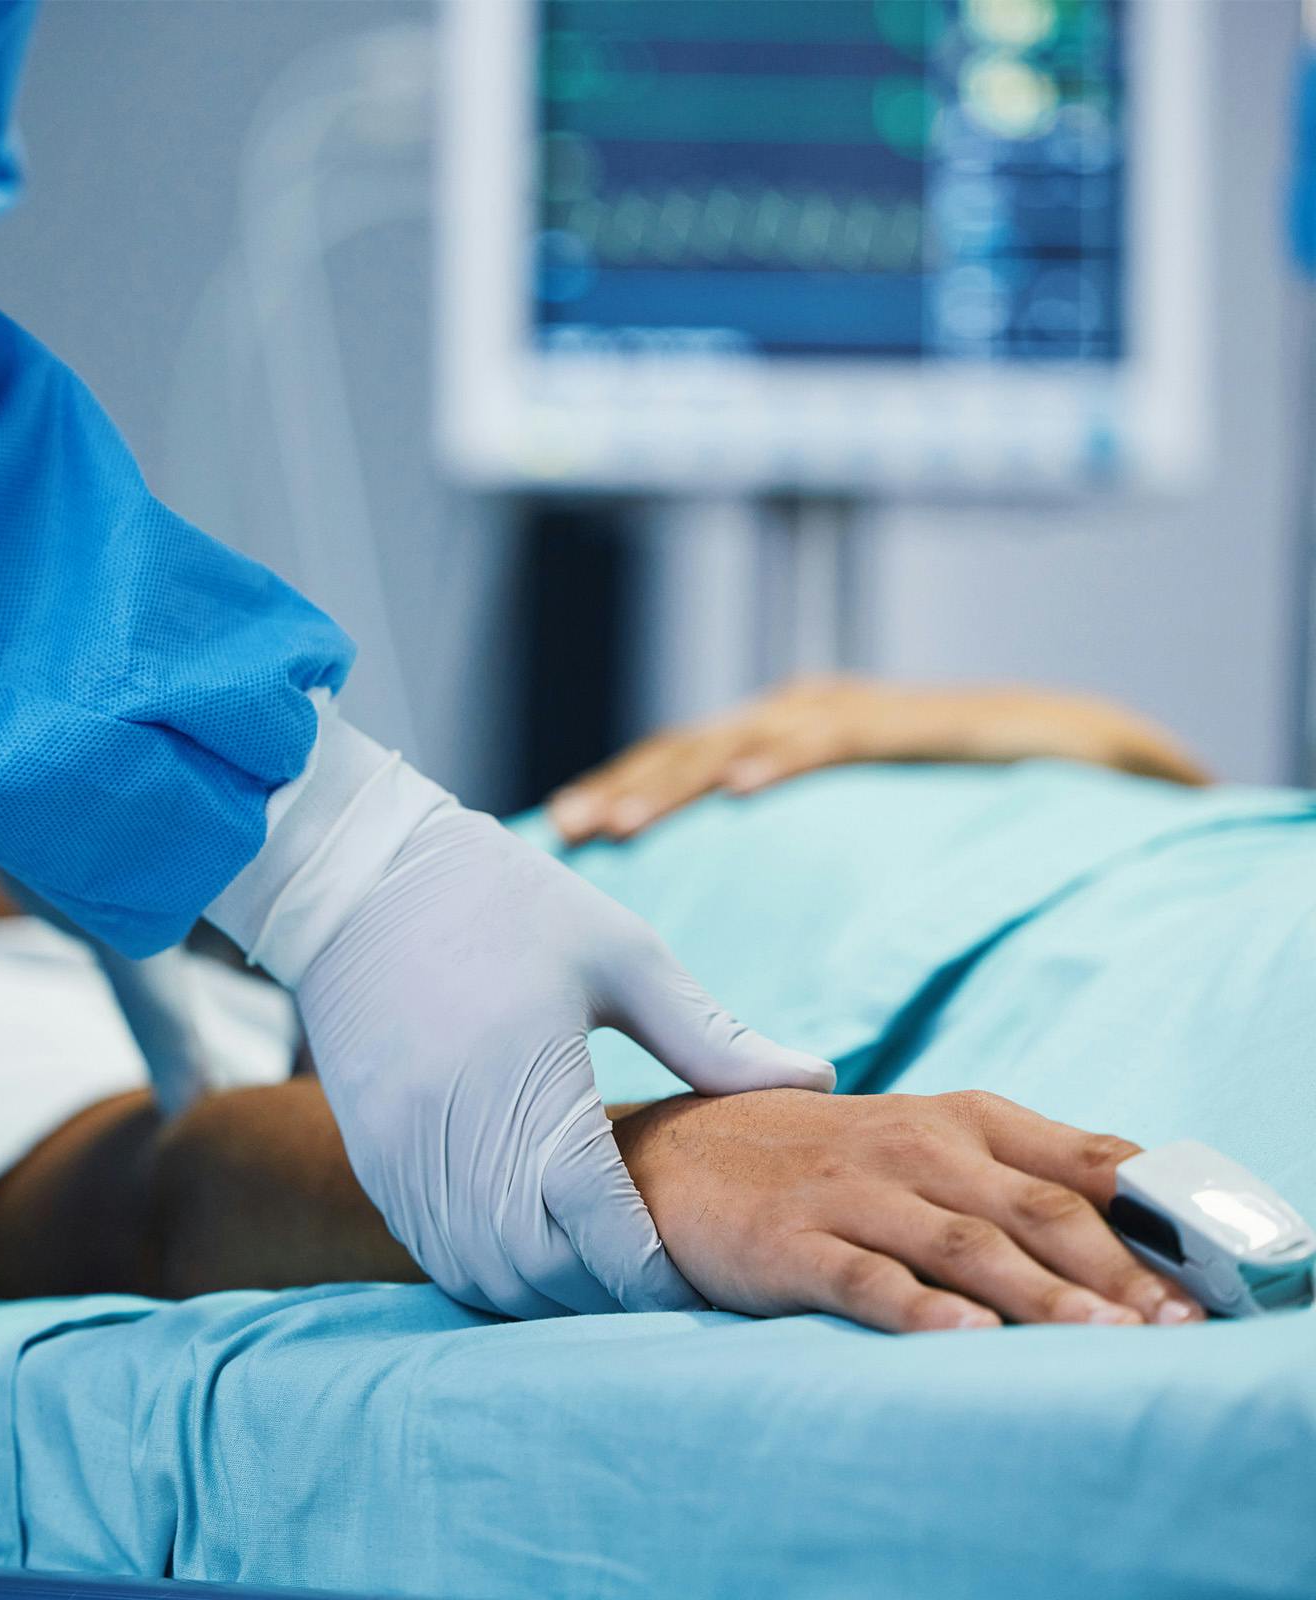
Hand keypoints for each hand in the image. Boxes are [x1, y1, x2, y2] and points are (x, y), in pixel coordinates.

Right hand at [297, 806, 834, 1318]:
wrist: (358, 878)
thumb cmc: (501, 901)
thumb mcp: (620, 954)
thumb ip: (712, 1038)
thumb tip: (816, 1079)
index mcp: (533, 1090)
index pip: (604, 1232)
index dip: (656, 1276)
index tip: (699, 1282)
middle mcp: (459, 1141)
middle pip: (541, 1272)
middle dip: (604, 1296)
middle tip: (658, 1285)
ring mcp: (406, 1156)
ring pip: (481, 1273)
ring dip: (542, 1291)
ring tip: (596, 1275)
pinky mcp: (375, 1154)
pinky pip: (431, 1249)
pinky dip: (486, 1268)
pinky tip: (527, 1249)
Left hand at [549, 676, 1210, 844]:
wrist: (1081, 745)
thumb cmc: (960, 795)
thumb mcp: (856, 821)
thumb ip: (793, 850)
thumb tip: (730, 924)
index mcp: (778, 735)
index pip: (677, 763)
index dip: (618, 792)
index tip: (561, 832)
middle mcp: (800, 713)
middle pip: (689, 750)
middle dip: (624, 789)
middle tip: (567, 829)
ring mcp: (850, 712)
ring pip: (742, 743)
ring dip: (679, 781)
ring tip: (626, 822)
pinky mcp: (908, 722)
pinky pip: (835, 741)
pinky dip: (784, 760)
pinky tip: (743, 790)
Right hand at [612, 1087, 1205, 1331]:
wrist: (673, 1154)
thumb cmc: (822, 1161)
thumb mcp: (924, 1146)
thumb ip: (1019, 1175)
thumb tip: (1145, 1233)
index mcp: (958, 1120)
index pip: (1079, 1159)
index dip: (1152, 1211)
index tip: (1213, 1270)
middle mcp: (912, 1149)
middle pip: (1035, 1209)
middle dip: (1115, 1270)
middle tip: (1178, 1324)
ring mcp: (848, 1194)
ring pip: (964, 1244)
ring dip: (1040, 1294)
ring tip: (1103, 1339)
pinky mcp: (789, 1243)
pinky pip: (864, 1278)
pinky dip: (919, 1308)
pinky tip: (965, 1336)